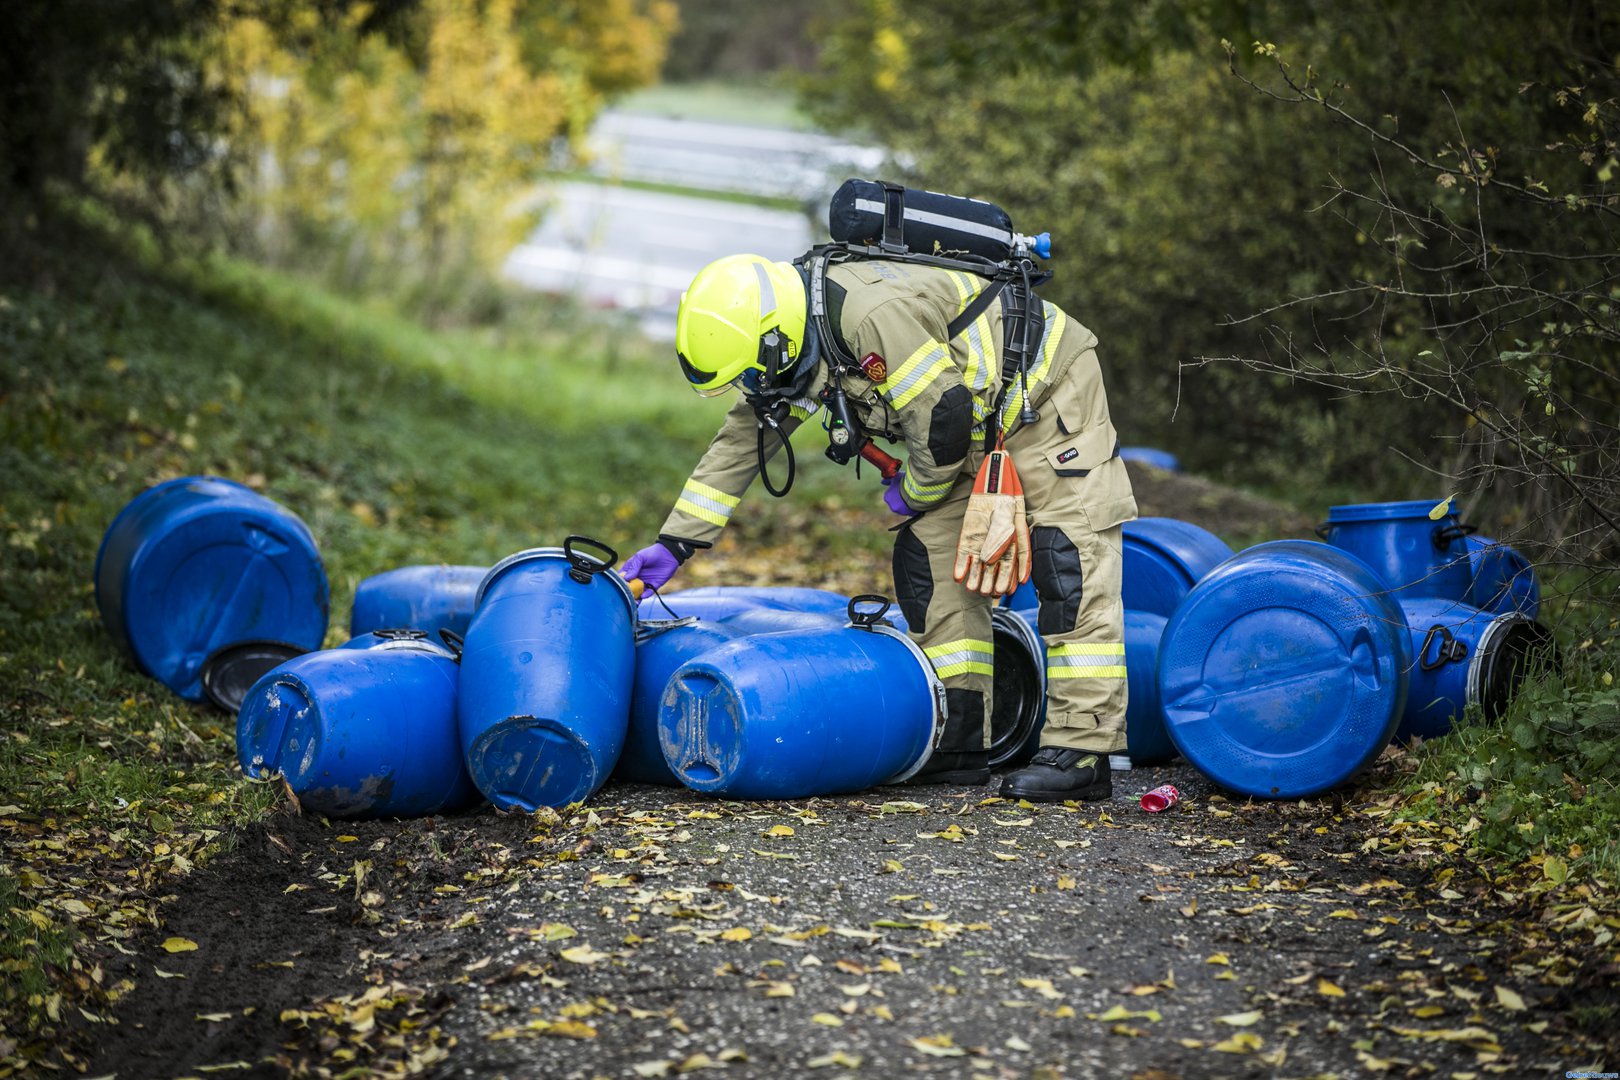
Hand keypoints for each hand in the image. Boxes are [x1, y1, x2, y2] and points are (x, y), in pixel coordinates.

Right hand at [621, 541, 681, 591]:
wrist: (668, 553)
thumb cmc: (652, 553)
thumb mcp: (640, 557)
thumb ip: (633, 567)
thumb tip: (627, 578)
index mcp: (630, 570)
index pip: (622, 579)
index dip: (620, 583)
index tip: (619, 587)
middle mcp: (636, 578)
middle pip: (629, 588)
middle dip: (627, 593)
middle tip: (626, 596)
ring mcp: (645, 582)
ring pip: (638, 593)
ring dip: (636, 597)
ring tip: (634, 601)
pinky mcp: (654, 585)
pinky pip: (649, 592)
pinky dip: (646, 595)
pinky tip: (643, 596)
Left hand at [882, 474, 915, 516]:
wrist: (915, 488)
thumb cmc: (904, 482)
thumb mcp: (895, 478)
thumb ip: (888, 481)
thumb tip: (882, 482)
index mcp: (887, 497)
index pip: (890, 495)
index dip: (896, 491)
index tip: (901, 488)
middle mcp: (892, 506)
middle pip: (896, 502)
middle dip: (901, 498)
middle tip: (908, 491)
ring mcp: (901, 511)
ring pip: (904, 507)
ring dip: (907, 503)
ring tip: (914, 495)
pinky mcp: (909, 514)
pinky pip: (911, 511)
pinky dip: (913, 507)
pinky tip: (917, 500)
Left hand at [953, 448, 1031, 595]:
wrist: (986, 486)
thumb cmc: (1002, 500)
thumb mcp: (1005, 517)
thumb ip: (999, 538)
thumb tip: (988, 560)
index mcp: (1014, 541)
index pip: (1017, 563)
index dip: (1015, 576)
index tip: (1012, 589)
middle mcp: (998, 546)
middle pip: (997, 569)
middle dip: (993, 582)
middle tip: (989, 593)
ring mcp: (982, 544)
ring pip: (980, 566)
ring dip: (976, 578)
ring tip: (972, 588)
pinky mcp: (968, 541)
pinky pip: (964, 557)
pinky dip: (961, 567)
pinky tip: (958, 577)